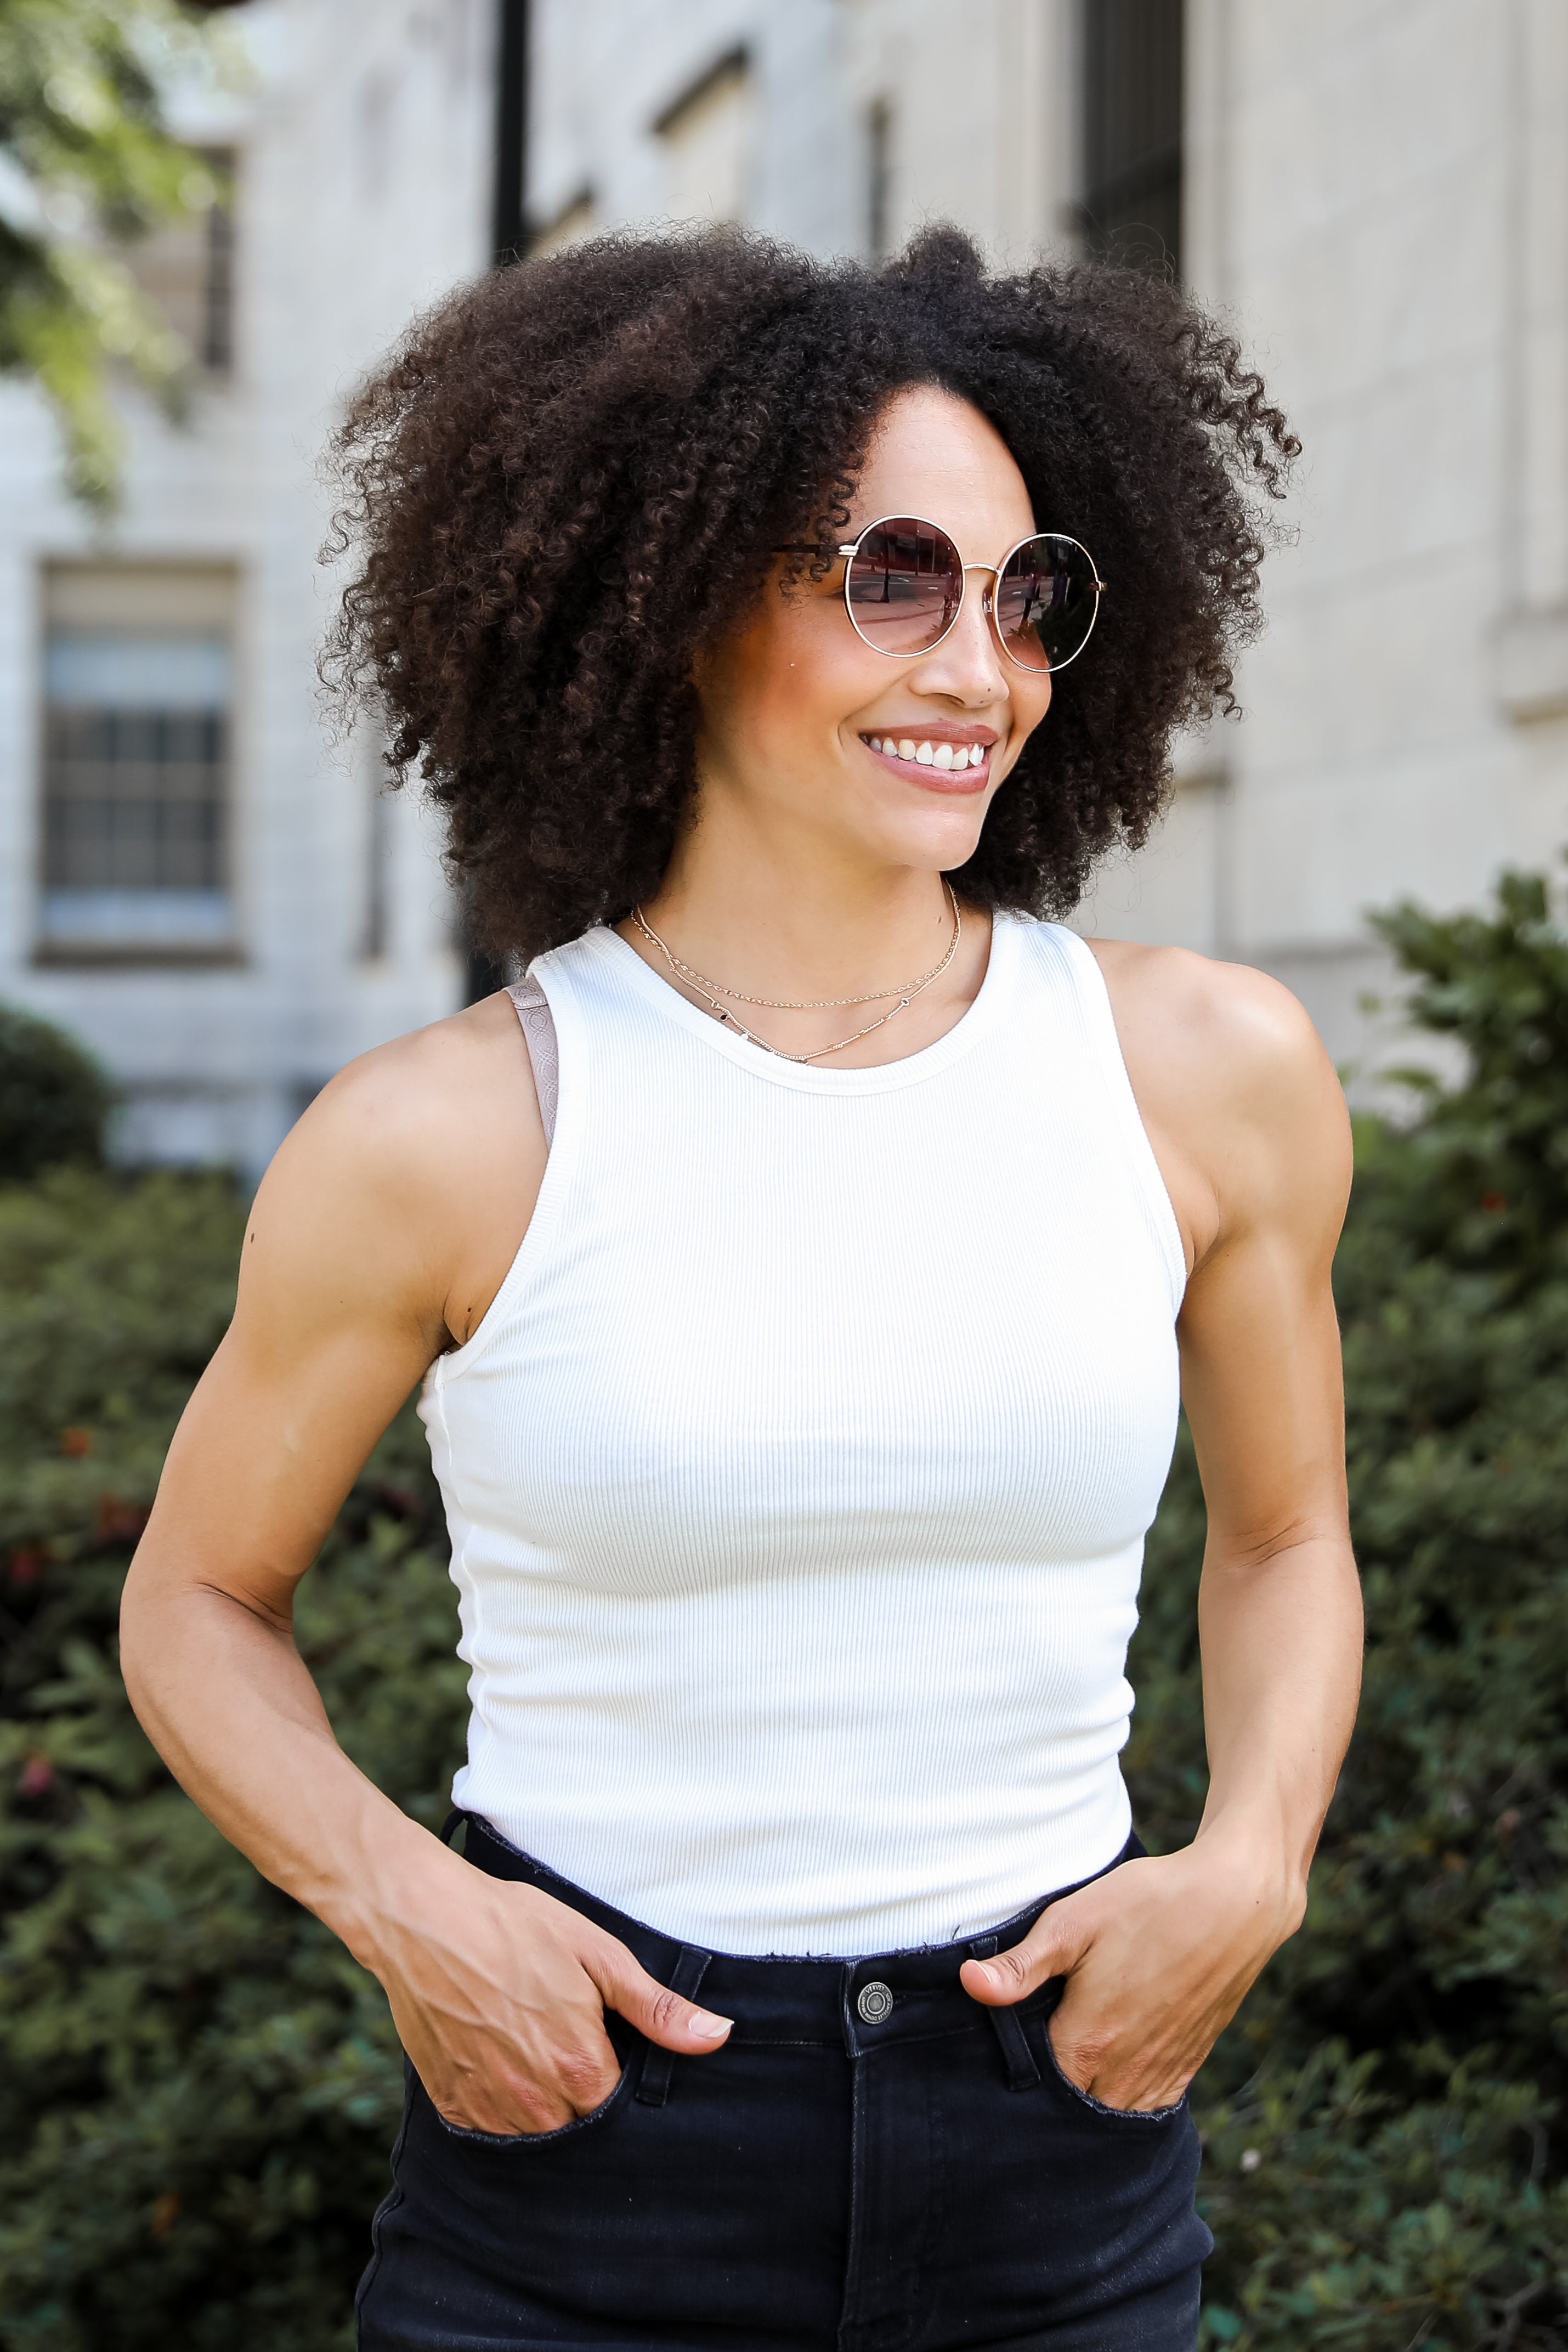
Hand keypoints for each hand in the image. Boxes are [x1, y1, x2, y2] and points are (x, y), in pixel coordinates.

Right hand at [364, 1854, 731, 2133]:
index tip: (613, 2052)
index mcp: (578, 2065)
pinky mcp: (452, 2105)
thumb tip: (717, 2036)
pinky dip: (503, 2106)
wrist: (422, 1919)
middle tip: (571, 2044)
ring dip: (545, 2106)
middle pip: (579, 2126)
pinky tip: (501, 2060)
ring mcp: (488, 2107)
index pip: (620, 2108)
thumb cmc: (512, 1926)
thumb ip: (656, 2007)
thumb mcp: (596, 1953)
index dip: (622, 2082)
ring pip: (535, 2134)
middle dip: (584, 2097)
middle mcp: (534, 2101)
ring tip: (536, 2050)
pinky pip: (491, 2129)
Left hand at [958, 1837, 1304, 2111]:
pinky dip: (1128, 2098)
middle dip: (1050, 2098)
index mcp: (1088, 2043)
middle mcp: (1125, 2073)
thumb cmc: (1150, 1904)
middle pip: (1073, 2108)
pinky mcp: (1189, 2063)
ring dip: (1089, 2101)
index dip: (1014, 2077)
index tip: (998, 2058)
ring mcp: (1161, 2072)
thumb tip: (968, 1985)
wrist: (1235, 1903)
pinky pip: (1151, 2105)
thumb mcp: (1074, 1922)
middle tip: (1032, 2065)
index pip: (1035, 2090)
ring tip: (1068, 2072)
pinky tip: (1113, 2076)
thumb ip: (1021, 1965)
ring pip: (1112, 2113)